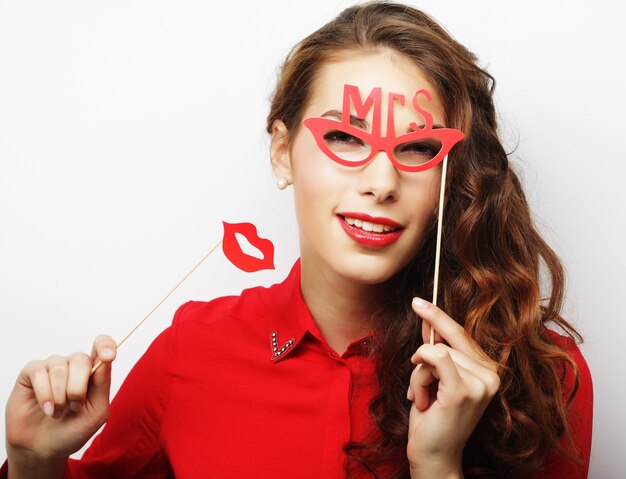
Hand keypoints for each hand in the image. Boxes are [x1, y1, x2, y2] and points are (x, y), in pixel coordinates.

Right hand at [5, 335, 116, 473]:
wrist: (43, 448)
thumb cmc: (72, 430)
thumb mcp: (96, 412)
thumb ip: (102, 385)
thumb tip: (105, 360)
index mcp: (92, 372)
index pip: (102, 345)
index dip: (106, 345)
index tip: (109, 356)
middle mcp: (73, 365)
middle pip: (81, 359)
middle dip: (78, 388)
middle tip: (75, 406)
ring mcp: (52, 367)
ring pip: (59, 367)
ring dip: (59, 396)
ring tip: (57, 412)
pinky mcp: (31, 373)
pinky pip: (39, 372)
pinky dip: (44, 394)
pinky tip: (46, 408)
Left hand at [406, 298, 499, 477]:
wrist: (433, 455)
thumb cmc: (433, 418)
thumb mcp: (434, 377)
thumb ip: (436, 349)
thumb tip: (428, 318)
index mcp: (488, 370)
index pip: (460, 334)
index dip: (438, 317)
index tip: (418, 301)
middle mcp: (491, 375)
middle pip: (445, 342)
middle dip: (422, 362)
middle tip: (420, 390)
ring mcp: (481, 383)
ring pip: (434, 353)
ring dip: (418, 377)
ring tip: (425, 401)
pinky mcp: (464, 391)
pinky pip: (434, 358)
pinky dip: (419, 375)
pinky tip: (422, 399)